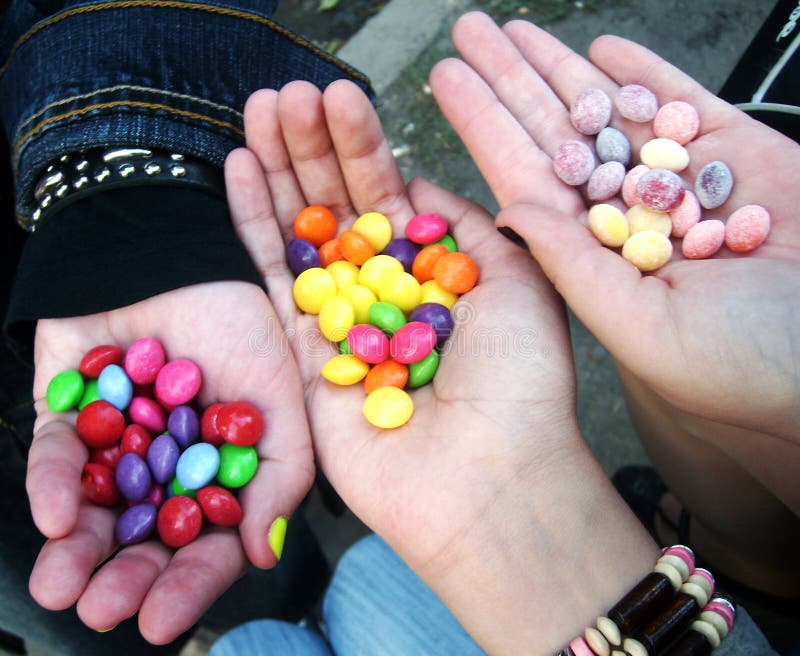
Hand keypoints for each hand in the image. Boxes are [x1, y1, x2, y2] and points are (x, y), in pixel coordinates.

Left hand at [27, 282, 310, 642]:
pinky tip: (51, 514)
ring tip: (60, 585)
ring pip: (92, 508)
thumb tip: (265, 557)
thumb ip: (281, 474)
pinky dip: (50, 482)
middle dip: (125, 577)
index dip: (188, 582)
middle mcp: (168, 462)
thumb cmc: (239, 318)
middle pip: (146, 534)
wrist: (177, 244)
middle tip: (104, 611)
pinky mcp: (69, 408)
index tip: (161, 622)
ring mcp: (118, 438)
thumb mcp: (282, 392)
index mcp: (221, 467)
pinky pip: (56, 451)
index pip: (208, 539)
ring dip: (75, 549)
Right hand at [225, 79, 657, 653]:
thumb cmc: (522, 382)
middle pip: (340, 205)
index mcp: (435, 273)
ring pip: (302, 231)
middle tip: (289, 91)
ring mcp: (339, 321)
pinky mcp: (301, 354)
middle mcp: (385, 293)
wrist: (487, 477)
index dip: (362, 146)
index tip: (339, 97)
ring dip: (281, 169)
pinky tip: (241, 167)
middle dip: (314, 146)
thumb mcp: (519, 279)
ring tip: (260, 107)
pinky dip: (255, 223)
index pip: (388, 195)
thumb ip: (467, 225)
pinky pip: (274, 277)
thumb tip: (421, 183)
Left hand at [429, 13, 799, 513]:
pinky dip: (645, 75)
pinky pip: (685, 105)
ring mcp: (684, 186)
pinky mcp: (744, 159)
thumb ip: (574, 270)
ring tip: (512, 31)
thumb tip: (510, 212)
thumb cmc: (748, 368)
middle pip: (558, 138)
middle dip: (512, 84)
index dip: (487, 128)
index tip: (448, 81)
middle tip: (468, 33)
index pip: (528, 181)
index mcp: (600, 259)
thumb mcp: (643, 328)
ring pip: (612, 114)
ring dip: (560, 70)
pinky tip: (601, 51)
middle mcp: (632, 219)